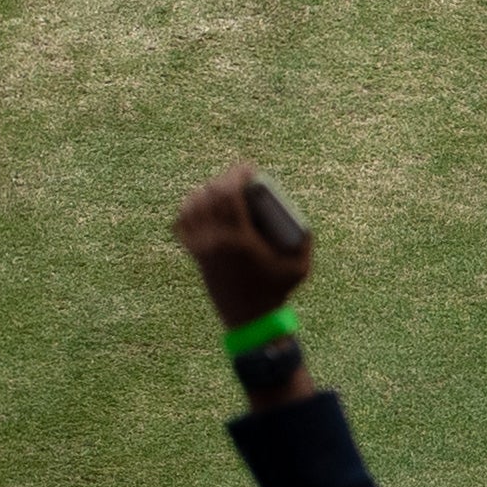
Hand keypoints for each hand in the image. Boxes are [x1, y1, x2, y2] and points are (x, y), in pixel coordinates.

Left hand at [173, 168, 303, 331]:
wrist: (248, 317)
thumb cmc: (276, 291)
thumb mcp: (300, 265)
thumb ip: (304, 237)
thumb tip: (297, 215)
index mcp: (239, 239)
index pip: (229, 195)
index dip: (237, 175)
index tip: (249, 169)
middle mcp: (215, 241)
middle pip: (210, 196)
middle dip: (223, 180)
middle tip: (238, 177)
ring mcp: (202, 248)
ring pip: (192, 207)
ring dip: (205, 192)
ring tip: (220, 188)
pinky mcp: (195, 254)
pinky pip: (182, 224)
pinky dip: (188, 209)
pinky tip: (199, 204)